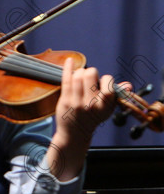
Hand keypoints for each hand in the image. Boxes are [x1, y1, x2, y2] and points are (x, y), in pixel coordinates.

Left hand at [47, 58, 117, 180]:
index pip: (108, 83)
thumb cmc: (93, 117)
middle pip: (90, 73)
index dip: (106, 79)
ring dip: (80, 72)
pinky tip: (69, 60)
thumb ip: (117, 95)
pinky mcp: (65, 100)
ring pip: (77, 75)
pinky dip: (68, 67)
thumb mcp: (108, 109)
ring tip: (81, 78)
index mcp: (104, 106)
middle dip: (90, 73)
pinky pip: (66, 79)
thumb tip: (128, 85)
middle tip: (89, 80)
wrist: (75, 133)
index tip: (103, 82)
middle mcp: (91, 104)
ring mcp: (76, 102)